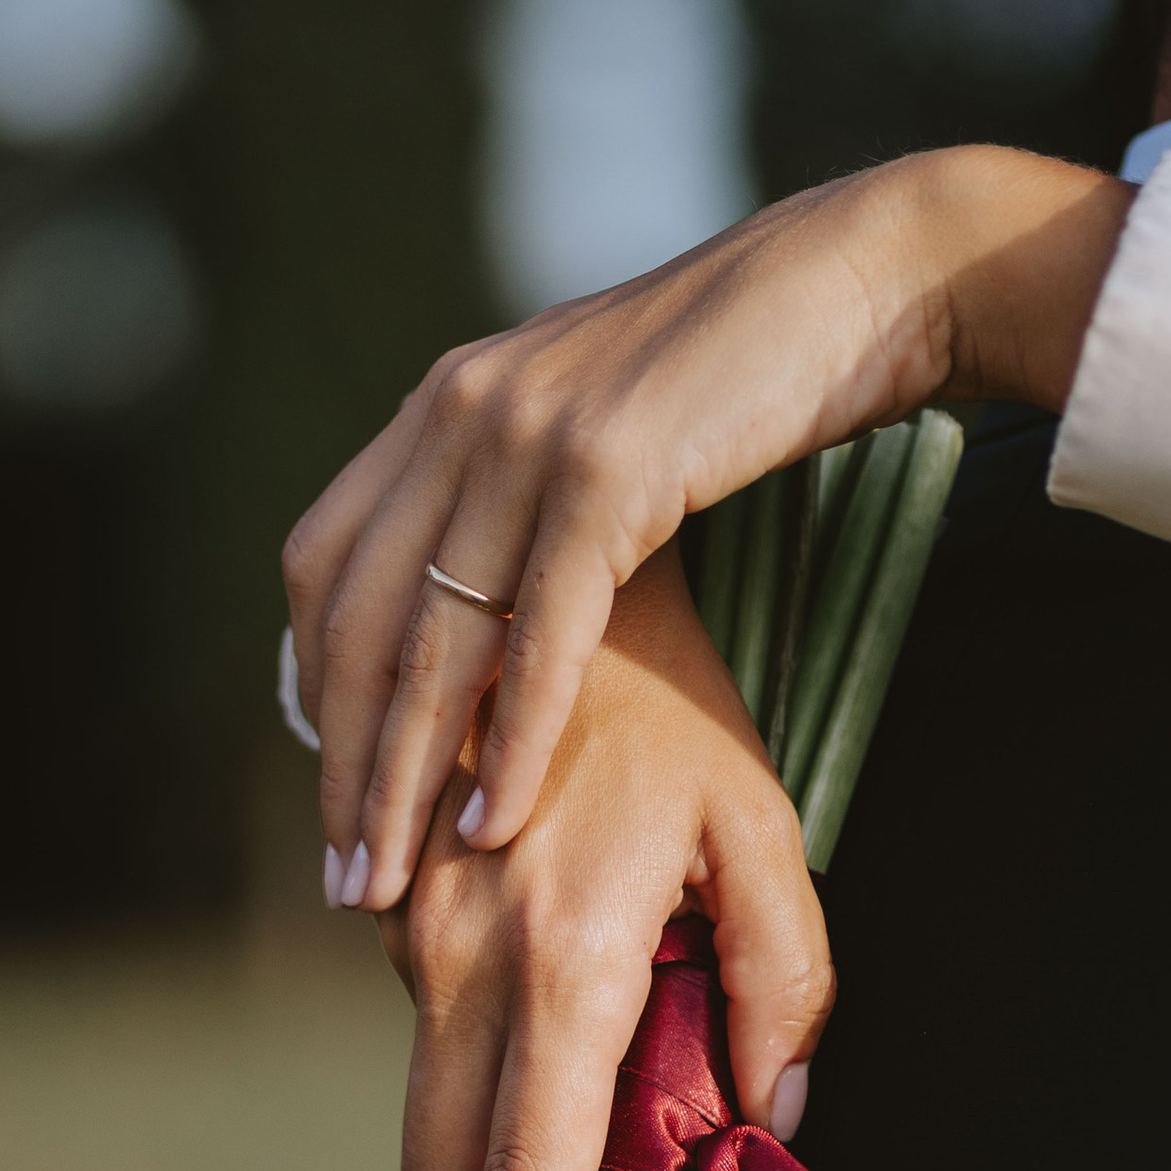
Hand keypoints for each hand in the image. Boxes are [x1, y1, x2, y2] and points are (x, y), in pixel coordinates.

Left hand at [286, 145, 1129, 914]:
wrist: (857, 287)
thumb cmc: (741, 381)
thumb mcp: (594, 434)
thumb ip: (518, 500)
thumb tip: (476, 606)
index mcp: (444, 400)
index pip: (325, 567)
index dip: (314, 693)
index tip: (336, 798)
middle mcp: (461, 408)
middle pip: (357, 620)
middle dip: (346, 765)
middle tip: (346, 883)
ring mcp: (528, 434)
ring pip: (433, 641)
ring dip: (406, 778)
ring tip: (396, 883)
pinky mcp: (607, 471)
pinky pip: (538, 638)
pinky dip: (509, 743)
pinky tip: (494, 825)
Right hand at [379, 543, 830, 1170]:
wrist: (534, 574)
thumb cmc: (676, 708)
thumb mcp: (766, 835)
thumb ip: (788, 986)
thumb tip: (778, 1122)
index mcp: (566, 966)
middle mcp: (460, 964)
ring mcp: (409, 936)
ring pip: (425, 1118)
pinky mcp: (392, 911)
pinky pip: (427, 1041)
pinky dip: (467, 1094)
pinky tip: (522, 1090)